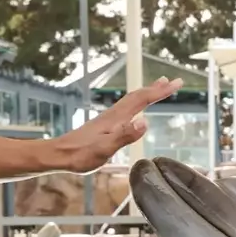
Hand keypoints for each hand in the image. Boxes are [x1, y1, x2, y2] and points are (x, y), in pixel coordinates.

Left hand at [54, 77, 182, 172]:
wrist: (58, 155)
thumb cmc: (79, 155)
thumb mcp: (104, 149)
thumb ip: (124, 136)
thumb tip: (145, 121)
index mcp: (116, 119)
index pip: (142, 100)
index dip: (160, 91)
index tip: (177, 83)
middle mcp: (113, 115)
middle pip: (138, 96)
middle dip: (157, 89)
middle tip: (174, 81)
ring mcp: (107, 119)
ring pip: (131, 100)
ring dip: (146, 93)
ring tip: (158, 87)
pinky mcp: (103, 125)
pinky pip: (125, 108)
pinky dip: (136, 103)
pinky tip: (135, 110)